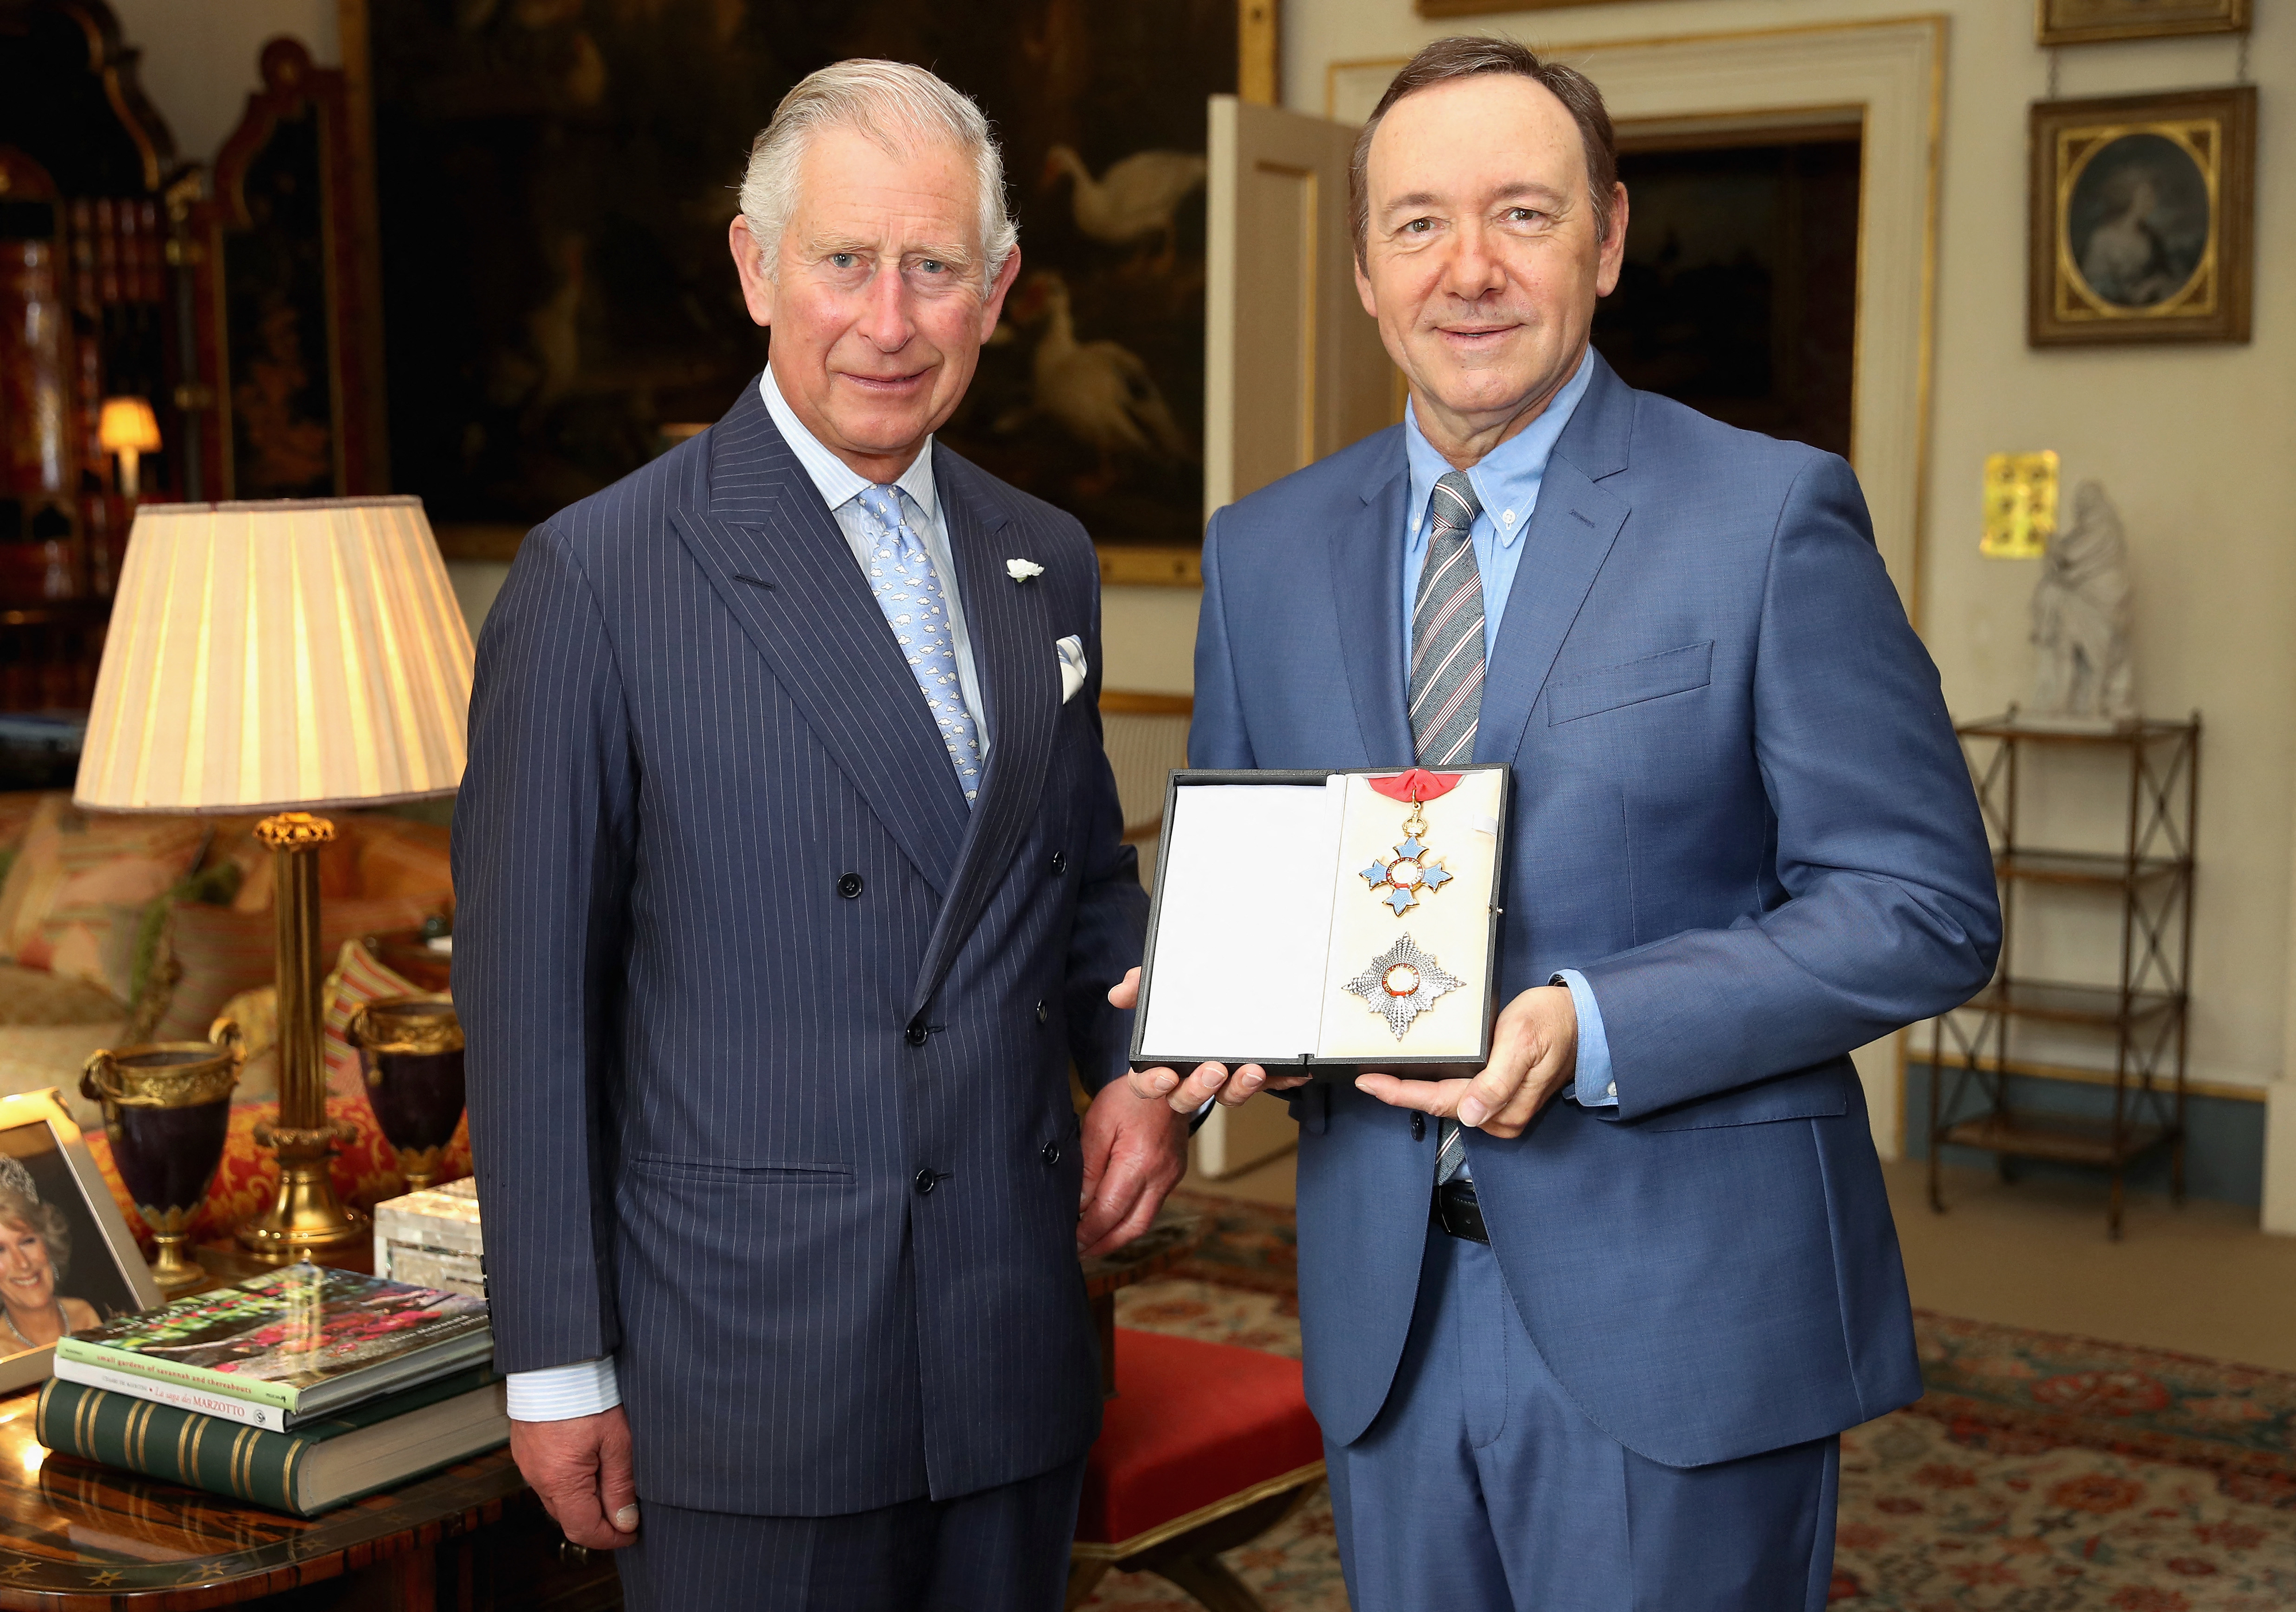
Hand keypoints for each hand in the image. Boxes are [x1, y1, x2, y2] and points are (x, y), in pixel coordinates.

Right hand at [510, 1406, 639, 1549]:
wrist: (556, 1360)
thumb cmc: (588, 1393)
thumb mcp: (617, 1441)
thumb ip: (620, 1485)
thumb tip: (624, 1522)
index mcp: (560, 1481)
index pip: (584, 1530)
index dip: (611, 1538)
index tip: (632, 1533)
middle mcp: (537, 1478)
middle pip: (569, 1517)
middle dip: (598, 1520)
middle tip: (626, 1510)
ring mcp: (527, 1464)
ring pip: (557, 1498)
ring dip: (583, 1500)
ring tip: (610, 1483)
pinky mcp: (525, 1449)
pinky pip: (547, 1478)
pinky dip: (568, 1480)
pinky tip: (587, 1463)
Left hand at [1076, 1069, 1188, 1257]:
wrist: (1167, 1077)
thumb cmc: (1129, 1096)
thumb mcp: (1098, 1123)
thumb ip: (1088, 1166)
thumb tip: (1077, 1204)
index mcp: (1139, 1161)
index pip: (1109, 1211)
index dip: (1087, 1232)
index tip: (1068, 1241)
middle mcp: (1160, 1175)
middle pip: (1130, 1227)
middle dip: (1102, 1244)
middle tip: (1077, 1253)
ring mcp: (1171, 1177)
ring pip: (1143, 1222)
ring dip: (1117, 1238)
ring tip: (1091, 1244)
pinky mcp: (1174, 1175)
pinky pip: (1151, 1207)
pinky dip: (1130, 1220)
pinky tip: (1111, 1221)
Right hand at [1108, 967, 1309, 1112]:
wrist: (1231, 988)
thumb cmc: (1187, 999)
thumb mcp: (1162, 988)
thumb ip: (1140, 987)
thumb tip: (1119, 994)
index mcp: (1164, 1062)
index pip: (1146, 1084)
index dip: (1152, 1085)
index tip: (1165, 1076)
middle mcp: (1193, 1077)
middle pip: (1187, 1099)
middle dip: (1199, 1089)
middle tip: (1214, 1070)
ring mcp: (1226, 1078)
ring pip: (1229, 1097)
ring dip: (1240, 1089)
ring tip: (1254, 1070)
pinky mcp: (1256, 1075)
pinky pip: (1270, 1085)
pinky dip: (1284, 1080)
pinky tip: (1298, 1073)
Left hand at [1355, 983, 1577, 1138]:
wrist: (1584, 1021)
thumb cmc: (1553, 1023)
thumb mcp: (1522, 1043)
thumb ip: (1497, 1081)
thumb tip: (1471, 1114)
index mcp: (1502, 1106)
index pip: (1440, 1103)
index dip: (1401, 1095)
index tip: (1369, 1084)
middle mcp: (1499, 1115)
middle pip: (1439, 1105)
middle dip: (1401, 1094)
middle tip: (1365, 1078)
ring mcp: (1499, 1109)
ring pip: (1447, 1102)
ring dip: (1415, 1091)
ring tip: (1382, 1075)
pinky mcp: (1500, 1097)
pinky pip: (1460, 1095)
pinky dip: (1436, 1085)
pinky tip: (1418, 1073)